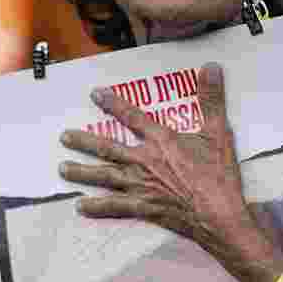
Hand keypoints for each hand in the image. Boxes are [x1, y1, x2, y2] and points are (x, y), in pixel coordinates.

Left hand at [59, 63, 251, 254]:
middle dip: (84, 141)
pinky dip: (97, 206)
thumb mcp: (219, 133)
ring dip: (82, 172)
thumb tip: (211, 67)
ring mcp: (141, 185)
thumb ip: (212, 100)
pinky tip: (81, 205)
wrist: (218, 214)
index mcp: (161, 140)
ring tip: (63, 168)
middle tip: (65, 137)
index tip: (95, 95)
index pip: (132, 117)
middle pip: (107, 148)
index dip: (113, 104)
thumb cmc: (219, 176)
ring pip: (104, 176)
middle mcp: (144, 161)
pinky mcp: (144, 207)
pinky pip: (115, 206)